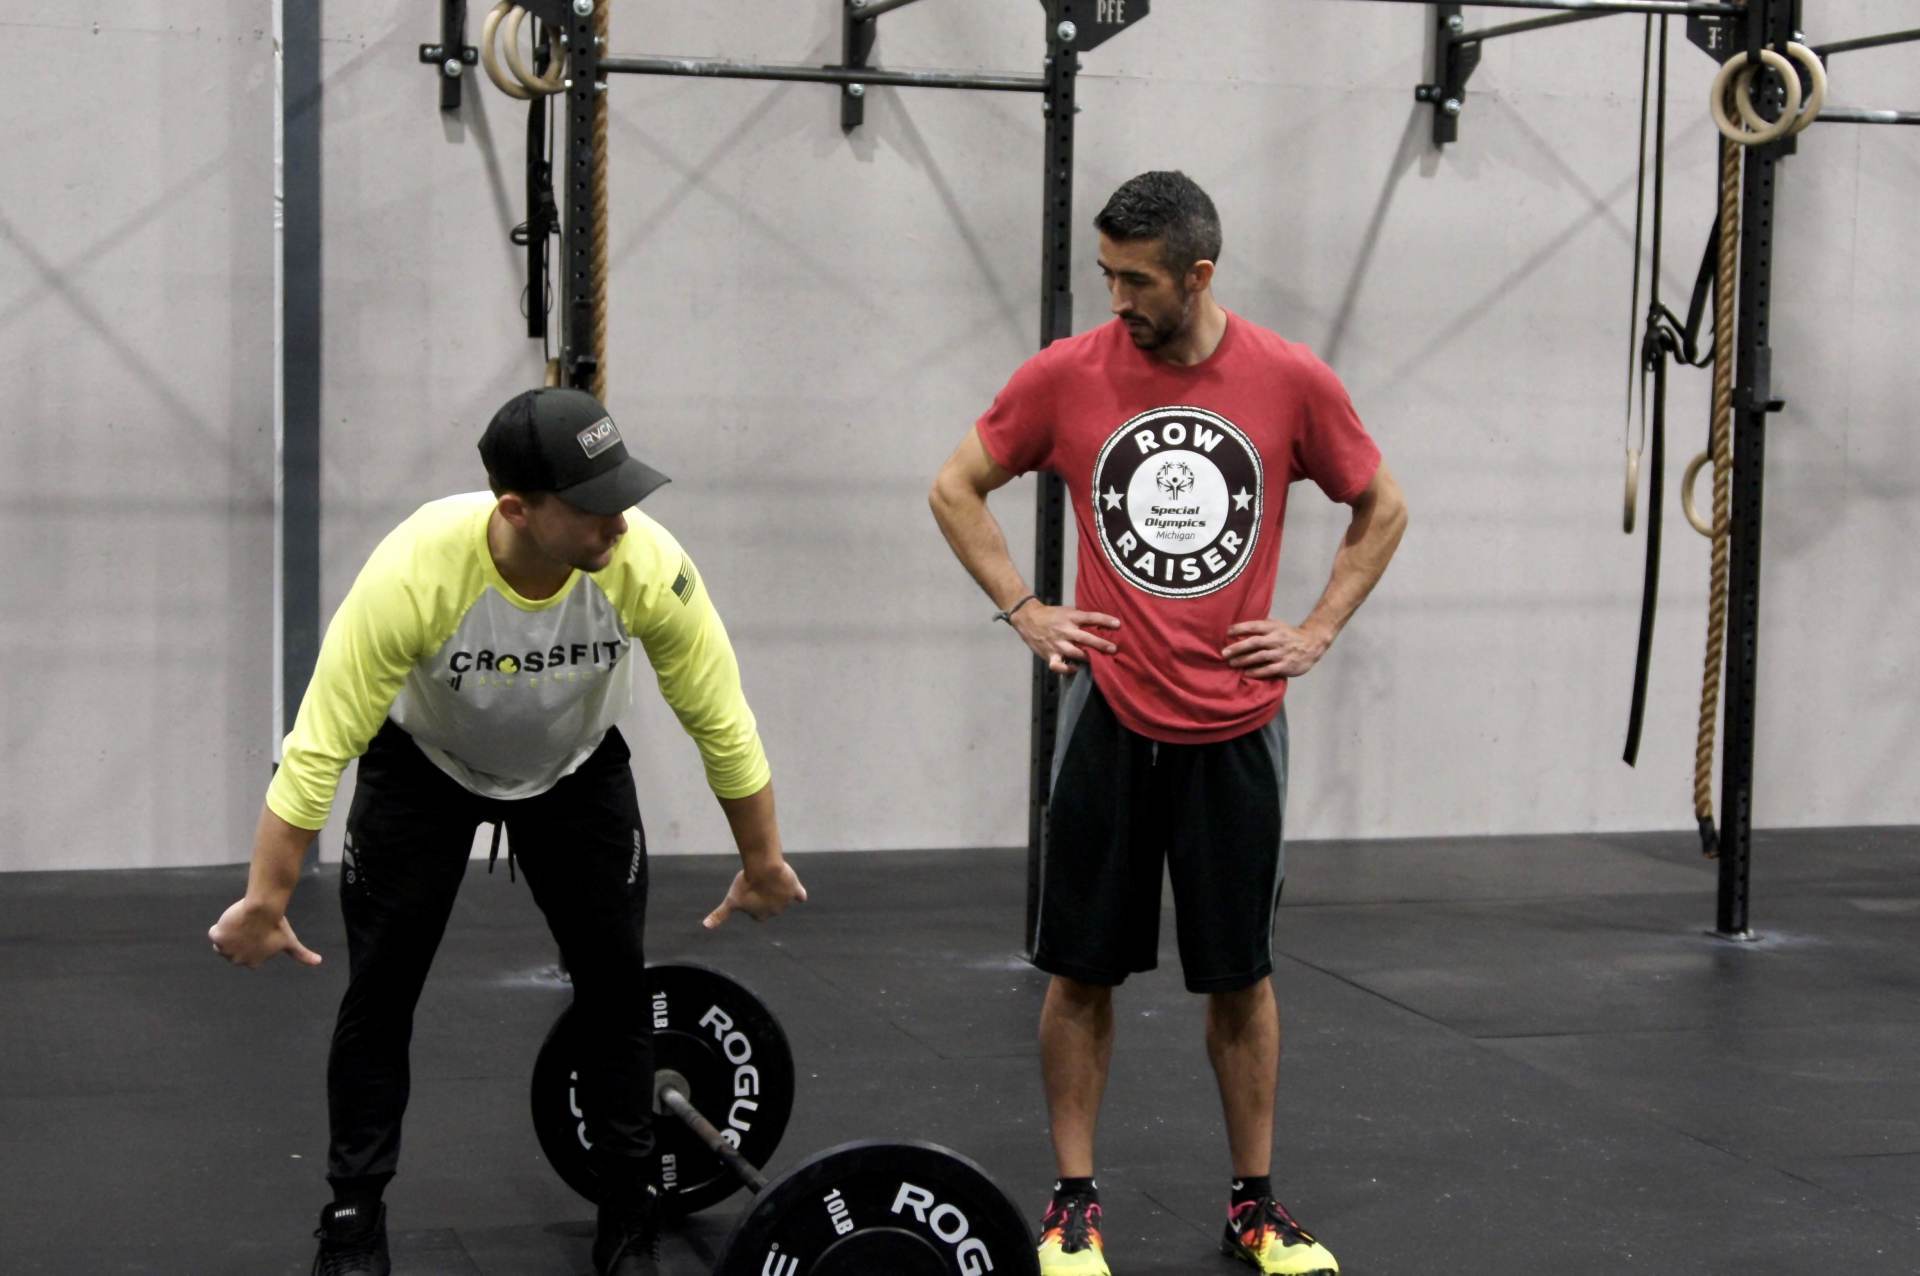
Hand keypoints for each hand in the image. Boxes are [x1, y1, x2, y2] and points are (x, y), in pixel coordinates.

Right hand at [208, 898, 322, 968]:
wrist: (264, 908)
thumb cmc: (277, 924)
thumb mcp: (289, 941)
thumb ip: (301, 954)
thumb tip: (319, 962)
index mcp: (252, 963)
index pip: (246, 953)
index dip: (251, 940)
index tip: (258, 932)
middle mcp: (237, 960)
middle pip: (232, 949)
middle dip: (239, 938)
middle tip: (251, 926)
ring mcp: (225, 950)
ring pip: (221, 942)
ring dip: (229, 933)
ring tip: (243, 923)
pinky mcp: (217, 937)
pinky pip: (214, 932)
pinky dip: (220, 926)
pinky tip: (233, 919)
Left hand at [704, 859, 807, 928]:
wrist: (763, 868)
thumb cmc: (746, 884)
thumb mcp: (731, 900)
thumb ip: (720, 915)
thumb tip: (705, 926)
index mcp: (761, 916)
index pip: (758, 914)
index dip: (754, 904)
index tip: (750, 895)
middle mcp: (775, 912)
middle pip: (771, 906)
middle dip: (766, 897)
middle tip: (759, 884)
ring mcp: (786, 901)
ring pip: (783, 899)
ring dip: (778, 891)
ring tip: (769, 878)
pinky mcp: (795, 890)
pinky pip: (800, 895)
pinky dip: (799, 894)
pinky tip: (797, 892)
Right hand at [1010, 603, 1120, 673]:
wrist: (1028, 618)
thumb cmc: (1051, 615)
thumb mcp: (1067, 611)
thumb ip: (1081, 618)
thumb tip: (1100, 626)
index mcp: (1070, 617)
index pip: (1090, 617)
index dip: (1105, 620)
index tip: (1118, 624)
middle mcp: (1064, 630)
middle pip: (1086, 638)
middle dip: (1101, 644)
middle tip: (1113, 649)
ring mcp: (1056, 643)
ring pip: (1075, 653)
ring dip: (1088, 658)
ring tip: (1098, 661)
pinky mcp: (1049, 654)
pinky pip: (1058, 666)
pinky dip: (1067, 670)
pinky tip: (1075, 669)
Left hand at [1222, 619, 1330, 679]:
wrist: (1312, 644)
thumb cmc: (1290, 635)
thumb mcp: (1278, 626)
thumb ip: (1262, 627)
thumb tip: (1240, 628)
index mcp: (1273, 628)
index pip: (1254, 626)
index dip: (1240, 628)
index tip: (1227, 632)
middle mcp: (1276, 639)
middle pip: (1254, 642)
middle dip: (1237, 648)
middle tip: (1224, 653)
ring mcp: (1281, 653)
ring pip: (1259, 657)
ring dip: (1244, 660)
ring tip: (1232, 663)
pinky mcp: (1285, 666)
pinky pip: (1268, 670)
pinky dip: (1256, 672)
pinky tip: (1247, 673)